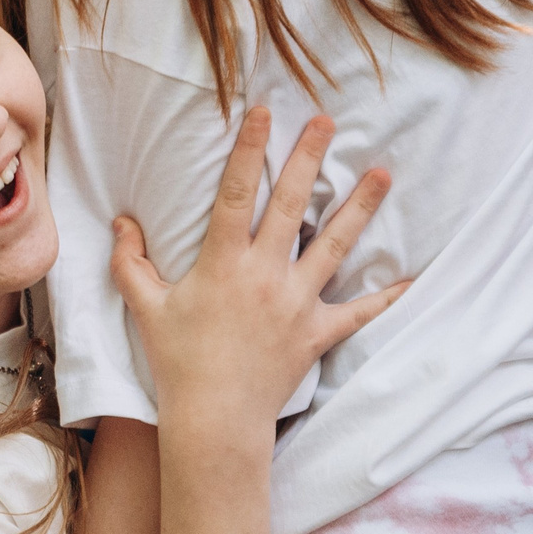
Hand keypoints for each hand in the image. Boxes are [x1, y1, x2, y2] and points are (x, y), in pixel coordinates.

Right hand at [111, 108, 404, 425]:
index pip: (235, 194)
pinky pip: (359, 312)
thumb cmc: (179, 364)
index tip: (263, 113)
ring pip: (335, 246)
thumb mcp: (146, 309)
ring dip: (360, 207)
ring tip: (383, 173)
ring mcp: (297, 303)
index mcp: (223, 263)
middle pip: (291, 205)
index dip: (249, 150)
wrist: (215, 420)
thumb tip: (121, 222)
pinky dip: (387, 297)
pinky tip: (411, 279)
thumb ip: (131, 263)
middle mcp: (265, 275)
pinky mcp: (318, 332)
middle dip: (309, 160)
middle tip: (327, 122)